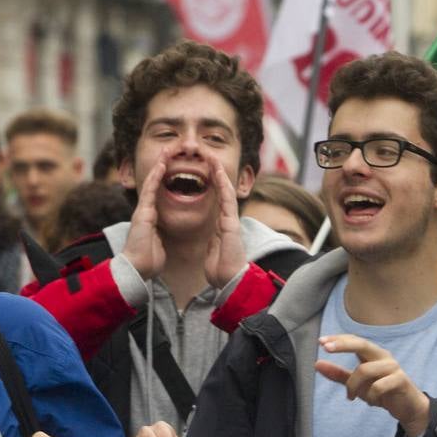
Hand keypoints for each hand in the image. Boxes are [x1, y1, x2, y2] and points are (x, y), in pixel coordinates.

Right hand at [122, 156, 167, 279]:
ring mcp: (143, 210)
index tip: (172, 164)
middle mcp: (145, 210)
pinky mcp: (143, 213)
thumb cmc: (147, 261)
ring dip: (160, 164)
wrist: (137, 270)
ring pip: (152, 182)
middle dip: (162, 164)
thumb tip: (159, 236)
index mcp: (150, 217)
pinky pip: (150, 191)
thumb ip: (158, 236)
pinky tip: (163, 164)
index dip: (164, 177)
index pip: (158, 192)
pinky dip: (156, 176)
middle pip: (154, 182)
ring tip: (168, 150)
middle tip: (171, 149)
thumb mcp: (157, 244)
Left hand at [203, 153, 245, 288]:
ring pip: (225, 190)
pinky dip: (222, 185)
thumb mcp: (213, 252)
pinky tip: (218, 172)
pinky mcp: (231, 223)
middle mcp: (228, 219)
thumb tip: (212, 241)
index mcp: (222, 225)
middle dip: (216, 172)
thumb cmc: (221, 270)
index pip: (217, 199)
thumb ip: (213, 243)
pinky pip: (227, 200)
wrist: (230, 281)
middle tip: (208, 155)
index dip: (212, 183)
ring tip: (212, 157)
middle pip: (222, 190)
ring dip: (219, 172)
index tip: (205, 169)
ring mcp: (231, 220)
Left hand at [315, 334, 430, 436]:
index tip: (321, 341)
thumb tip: (317, 364)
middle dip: (343, 344)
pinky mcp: (401, 380)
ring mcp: (393, 367)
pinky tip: (373, 401)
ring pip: (365, 370)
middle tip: (326, 348)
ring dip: (354, 386)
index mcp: (372, 354)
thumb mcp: (356, 383)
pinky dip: (370, 396)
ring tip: (352, 397)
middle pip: (362, 344)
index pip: (354, 340)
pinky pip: (378, 386)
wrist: (407, 407)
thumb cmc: (381, 391)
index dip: (338, 339)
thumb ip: (338, 374)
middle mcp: (383, 356)